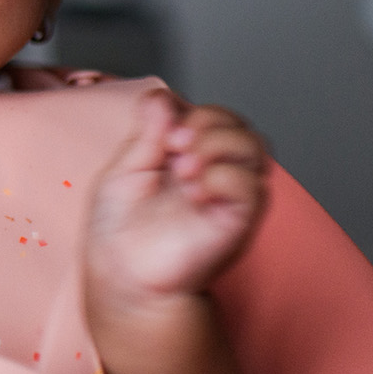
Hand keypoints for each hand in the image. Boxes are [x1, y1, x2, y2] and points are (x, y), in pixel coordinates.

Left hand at [85, 90, 268, 307]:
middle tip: (173, 143)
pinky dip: (223, 177)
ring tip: (183, 167)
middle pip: (237, 124)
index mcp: (184, 155)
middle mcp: (212, 170)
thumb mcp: (124, 169)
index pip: (208, 114)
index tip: (161, 126)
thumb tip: (163, 96)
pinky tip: (195, 191)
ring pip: (254, 147)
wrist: (122, 277)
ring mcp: (227, 194)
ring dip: (217, 144)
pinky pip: (251, 186)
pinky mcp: (237, 220)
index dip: (189, 110)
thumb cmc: (118, 231)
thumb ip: (147, 133)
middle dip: (207, 120)